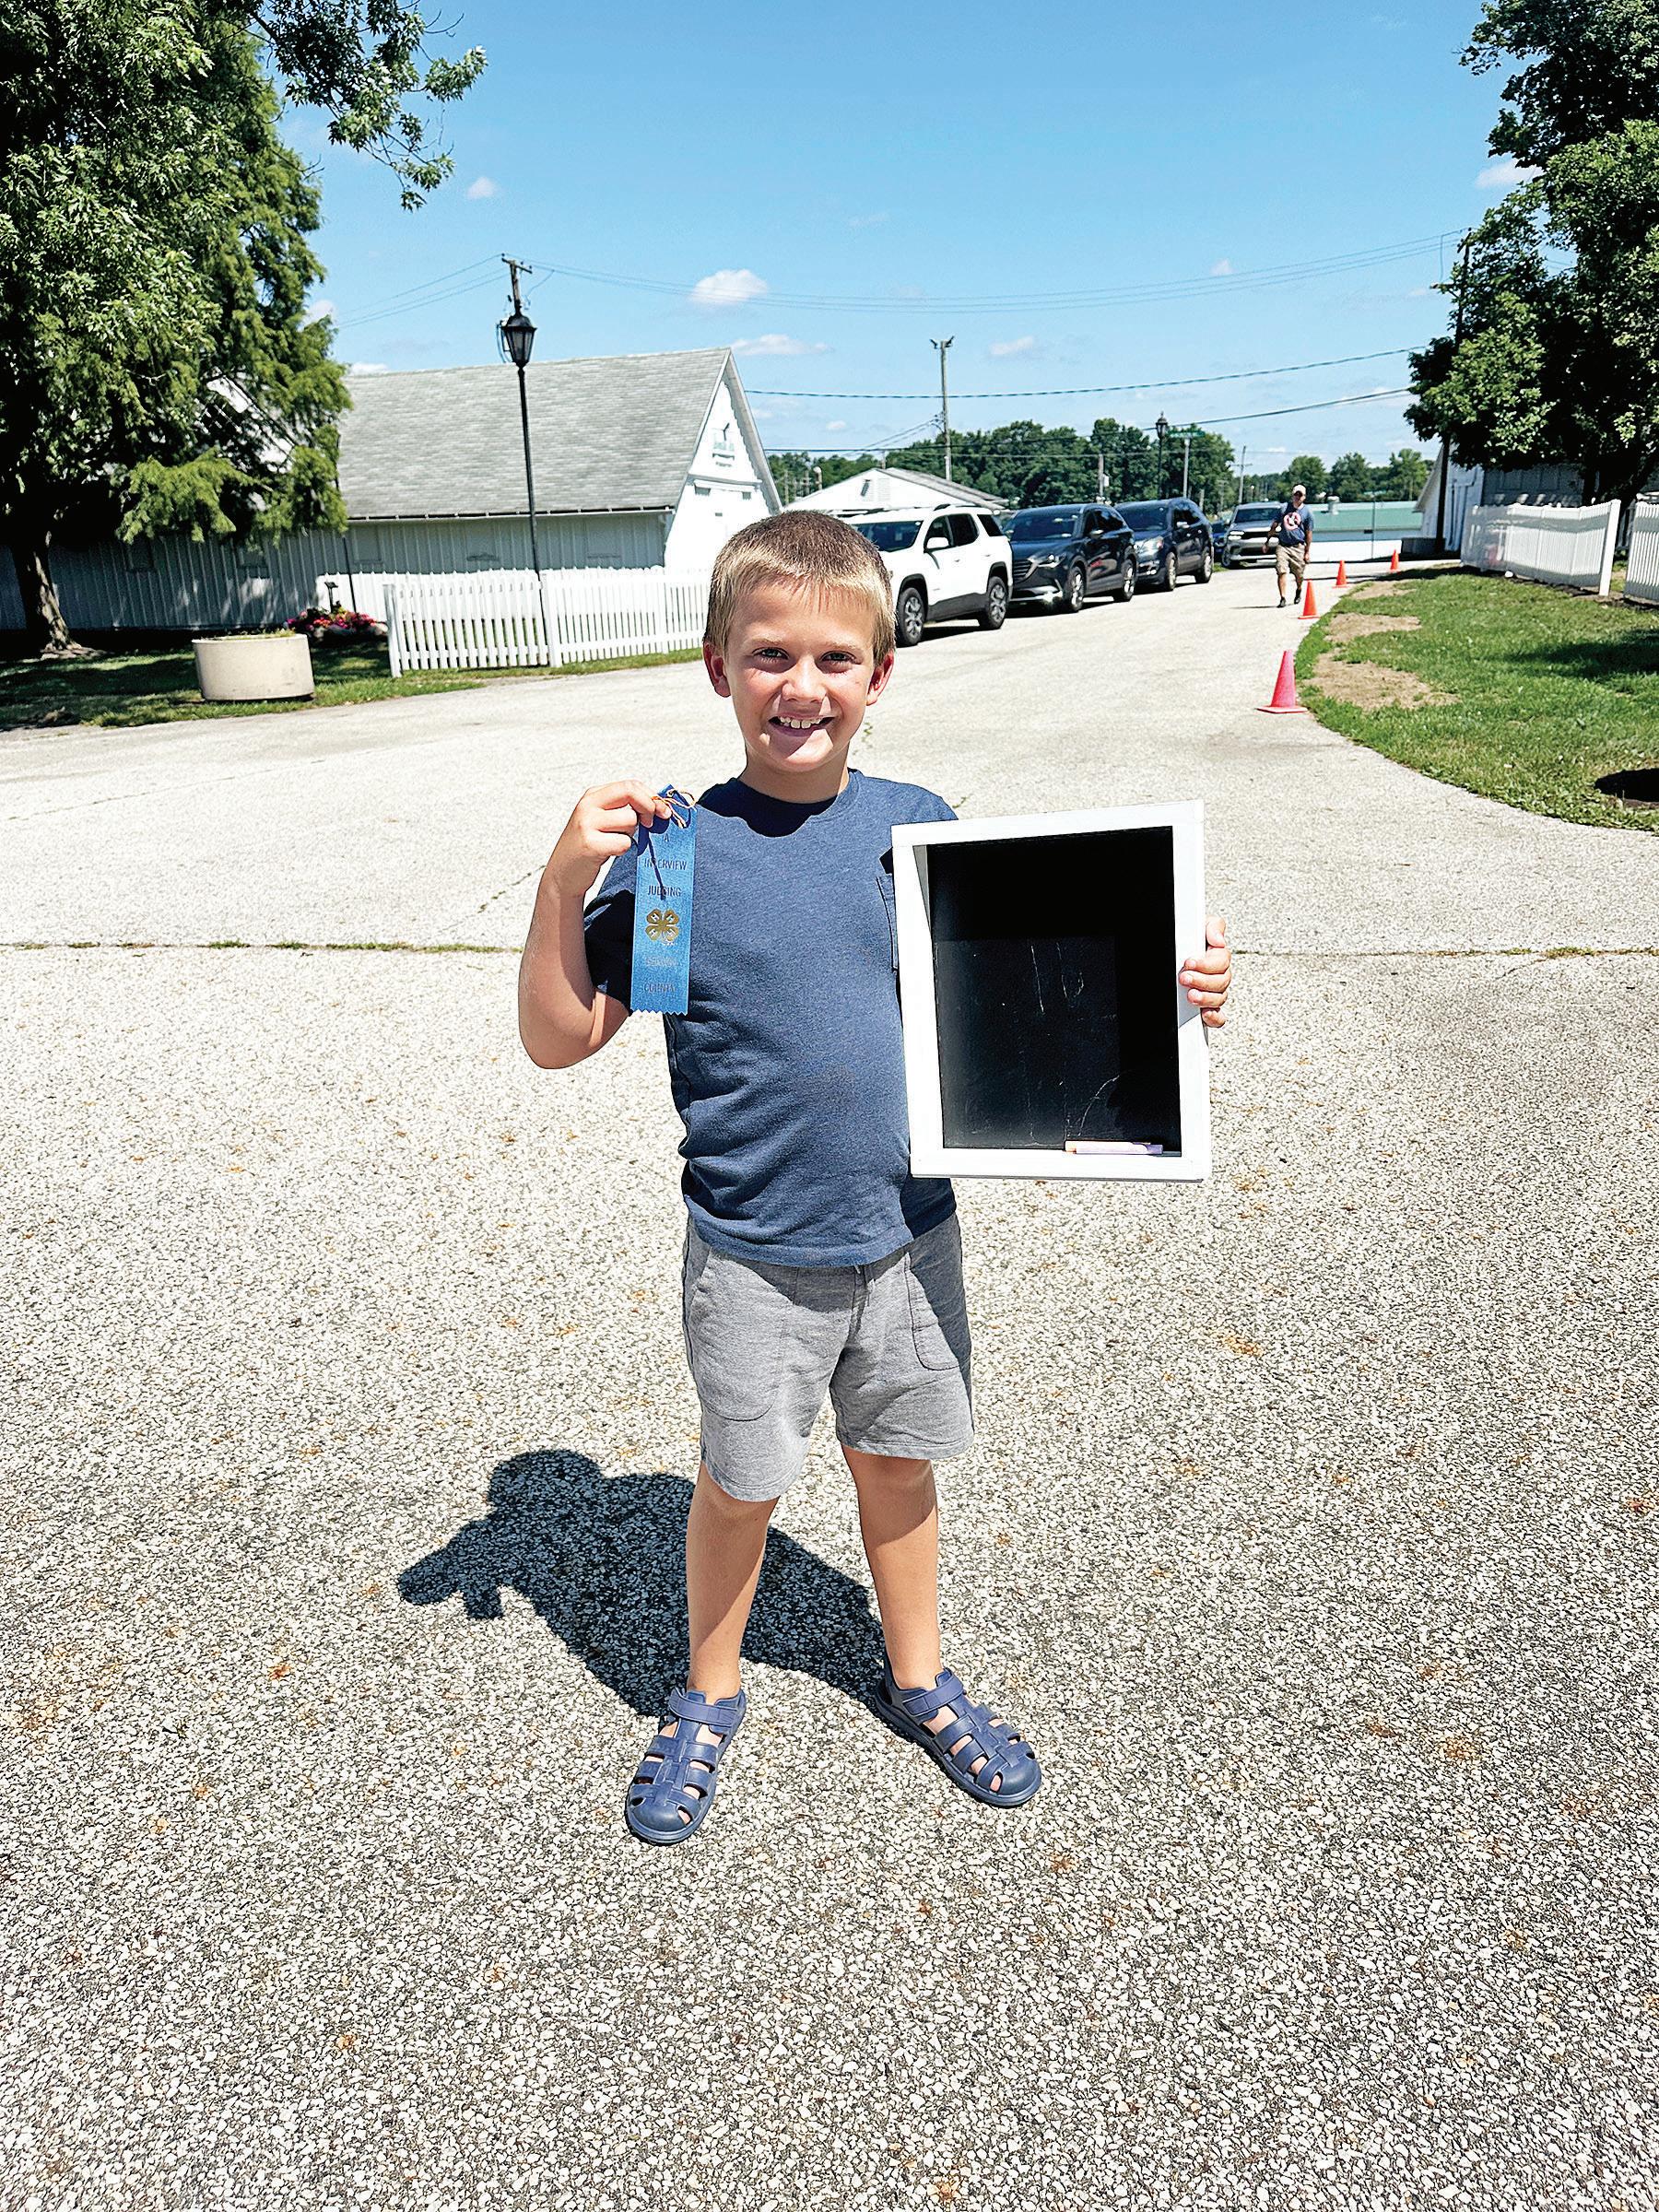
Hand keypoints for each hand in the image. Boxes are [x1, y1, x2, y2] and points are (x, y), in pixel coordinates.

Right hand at [544, 781, 672, 899]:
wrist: (563, 873)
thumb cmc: (587, 846)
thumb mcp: (601, 819)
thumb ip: (623, 808)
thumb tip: (658, 805)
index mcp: (592, 796)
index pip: (629, 785)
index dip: (651, 796)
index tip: (661, 810)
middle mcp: (588, 806)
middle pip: (631, 793)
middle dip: (649, 808)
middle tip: (649, 824)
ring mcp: (587, 824)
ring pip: (630, 820)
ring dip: (630, 834)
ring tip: (613, 841)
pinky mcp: (591, 845)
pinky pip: (624, 843)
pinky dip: (622, 850)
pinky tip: (608, 852)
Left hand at [1180, 916, 1230, 1028]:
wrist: (1178, 949)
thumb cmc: (1191, 937)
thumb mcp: (1201, 925)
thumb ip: (1213, 927)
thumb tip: (1218, 941)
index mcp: (1218, 956)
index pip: (1221, 962)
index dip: (1206, 964)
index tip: (1189, 962)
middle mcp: (1218, 975)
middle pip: (1221, 982)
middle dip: (1202, 981)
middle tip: (1185, 978)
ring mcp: (1213, 991)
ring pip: (1219, 998)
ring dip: (1206, 998)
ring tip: (1191, 995)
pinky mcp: (1207, 1006)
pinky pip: (1218, 1016)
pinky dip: (1214, 1017)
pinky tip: (1204, 1014)